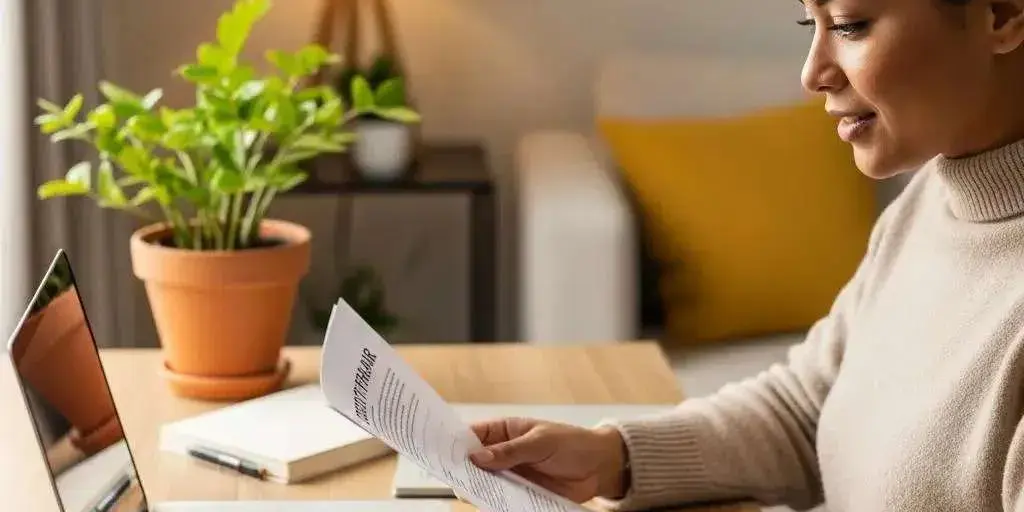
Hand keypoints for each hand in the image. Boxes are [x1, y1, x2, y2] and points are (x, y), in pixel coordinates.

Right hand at [466, 417, 628, 502]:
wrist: (599, 468)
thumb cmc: (572, 444)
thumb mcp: (541, 442)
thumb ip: (510, 451)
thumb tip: (478, 457)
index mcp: (505, 431)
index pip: (473, 434)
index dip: (455, 442)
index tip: (440, 451)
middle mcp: (503, 453)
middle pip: (473, 462)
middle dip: (462, 468)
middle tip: (453, 476)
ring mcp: (510, 475)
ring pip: (483, 483)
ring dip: (476, 488)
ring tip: (469, 492)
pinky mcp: (520, 494)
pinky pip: (500, 499)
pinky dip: (493, 502)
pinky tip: (487, 503)